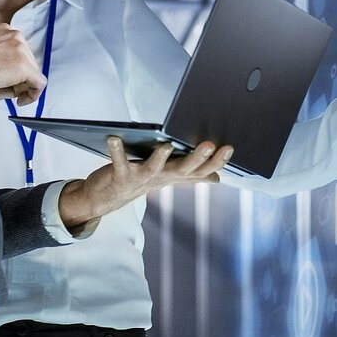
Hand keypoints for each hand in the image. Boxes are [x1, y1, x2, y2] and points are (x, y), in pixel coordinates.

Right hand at [0, 24, 45, 105]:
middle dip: (15, 82)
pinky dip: (32, 95)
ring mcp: (22, 50)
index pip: (19, 55)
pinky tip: (19, 101)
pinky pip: (39, 84)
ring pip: (32, 75)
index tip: (4, 81)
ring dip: (16, 89)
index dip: (13, 73)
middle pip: (28, 65)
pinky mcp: (24, 67)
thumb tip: (7, 70)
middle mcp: (17, 37)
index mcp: (6, 31)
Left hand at [56, 137, 234, 228]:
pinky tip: (113, 138)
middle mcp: (161, 177)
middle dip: (197, 158)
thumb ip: (192, 175)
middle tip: (209, 144)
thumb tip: (217, 178)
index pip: (201, 170)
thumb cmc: (140, 181)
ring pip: (154, 168)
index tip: (229, 148)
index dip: (216, 161)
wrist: (107, 198)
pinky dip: (116, 150)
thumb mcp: (169, 177)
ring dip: (160, 158)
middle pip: (183, 169)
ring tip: (166, 145)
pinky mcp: (120, 175)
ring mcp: (140, 178)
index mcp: (174, 175)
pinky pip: (118, 161)